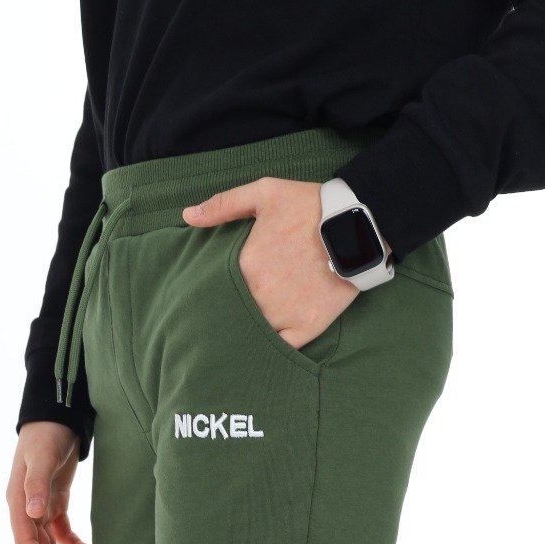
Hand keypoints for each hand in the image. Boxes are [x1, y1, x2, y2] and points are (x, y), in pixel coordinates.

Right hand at [7, 422, 92, 543]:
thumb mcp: (42, 458)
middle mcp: (26, 507)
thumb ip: (37, 485)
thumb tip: (33, 514)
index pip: (25, 540)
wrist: (56, 416)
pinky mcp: (55, 501)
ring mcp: (40, 506)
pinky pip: (62, 531)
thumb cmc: (45, 434)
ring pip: (50, 542)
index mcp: (18, 500)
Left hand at [182, 177, 357, 349]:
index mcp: (246, 267)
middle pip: (234, 314)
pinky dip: (273, 349)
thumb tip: (187, 216)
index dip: (214, 292)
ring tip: (242, 335)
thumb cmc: (309, 206)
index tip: (210, 295)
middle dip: (228, 315)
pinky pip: (282, 349)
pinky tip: (267, 345)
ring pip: (254, 334)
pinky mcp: (307, 328)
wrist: (356, 226)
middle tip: (221, 320)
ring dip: (248, 333)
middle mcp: (261, 296)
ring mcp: (284, 315)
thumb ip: (223, 205)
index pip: (217, 289)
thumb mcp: (265, 194)